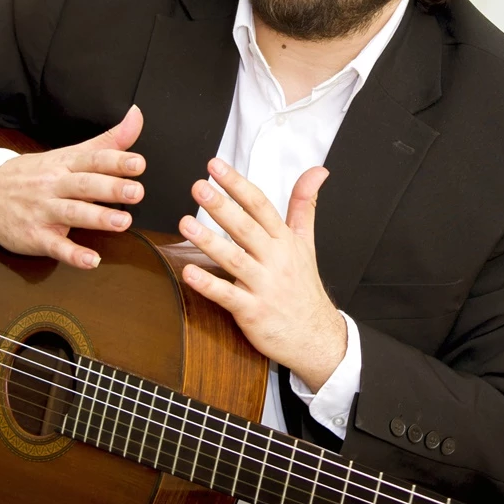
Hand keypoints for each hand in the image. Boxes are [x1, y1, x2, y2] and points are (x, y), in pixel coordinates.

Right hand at [0, 105, 145, 268]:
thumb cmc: (33, 175)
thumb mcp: (67, 154)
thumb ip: (106, 141)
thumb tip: (136, 118)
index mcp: (64, 163)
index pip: (92, 159)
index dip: (116, 161)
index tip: (138, 163)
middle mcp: (54, 185)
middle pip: (84, 184)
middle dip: (111, 188)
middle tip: (136, 191)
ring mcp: (42, 211)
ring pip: (72, 213)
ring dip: (97, 218)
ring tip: (122, 223)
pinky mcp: (34, 236)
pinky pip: (55, 246)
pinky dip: (73, 254)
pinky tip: (91, 261)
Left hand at [177, 158, 345, 391]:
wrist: (315, 336)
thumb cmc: (304, 287)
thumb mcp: (307, 242)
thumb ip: (304, 205)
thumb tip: (318, 171)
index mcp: (285, 241)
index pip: (260, 206)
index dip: (238, 184)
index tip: (216, 167)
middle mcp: (275, 260)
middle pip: (246, 228)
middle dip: (222, 206)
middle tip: (199, 187)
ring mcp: (264, 286)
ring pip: (234, 260)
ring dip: (209, 241)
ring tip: (186, 223)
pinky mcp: (253, 312)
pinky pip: (227, 297)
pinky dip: (208, 285)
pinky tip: (188, 272)